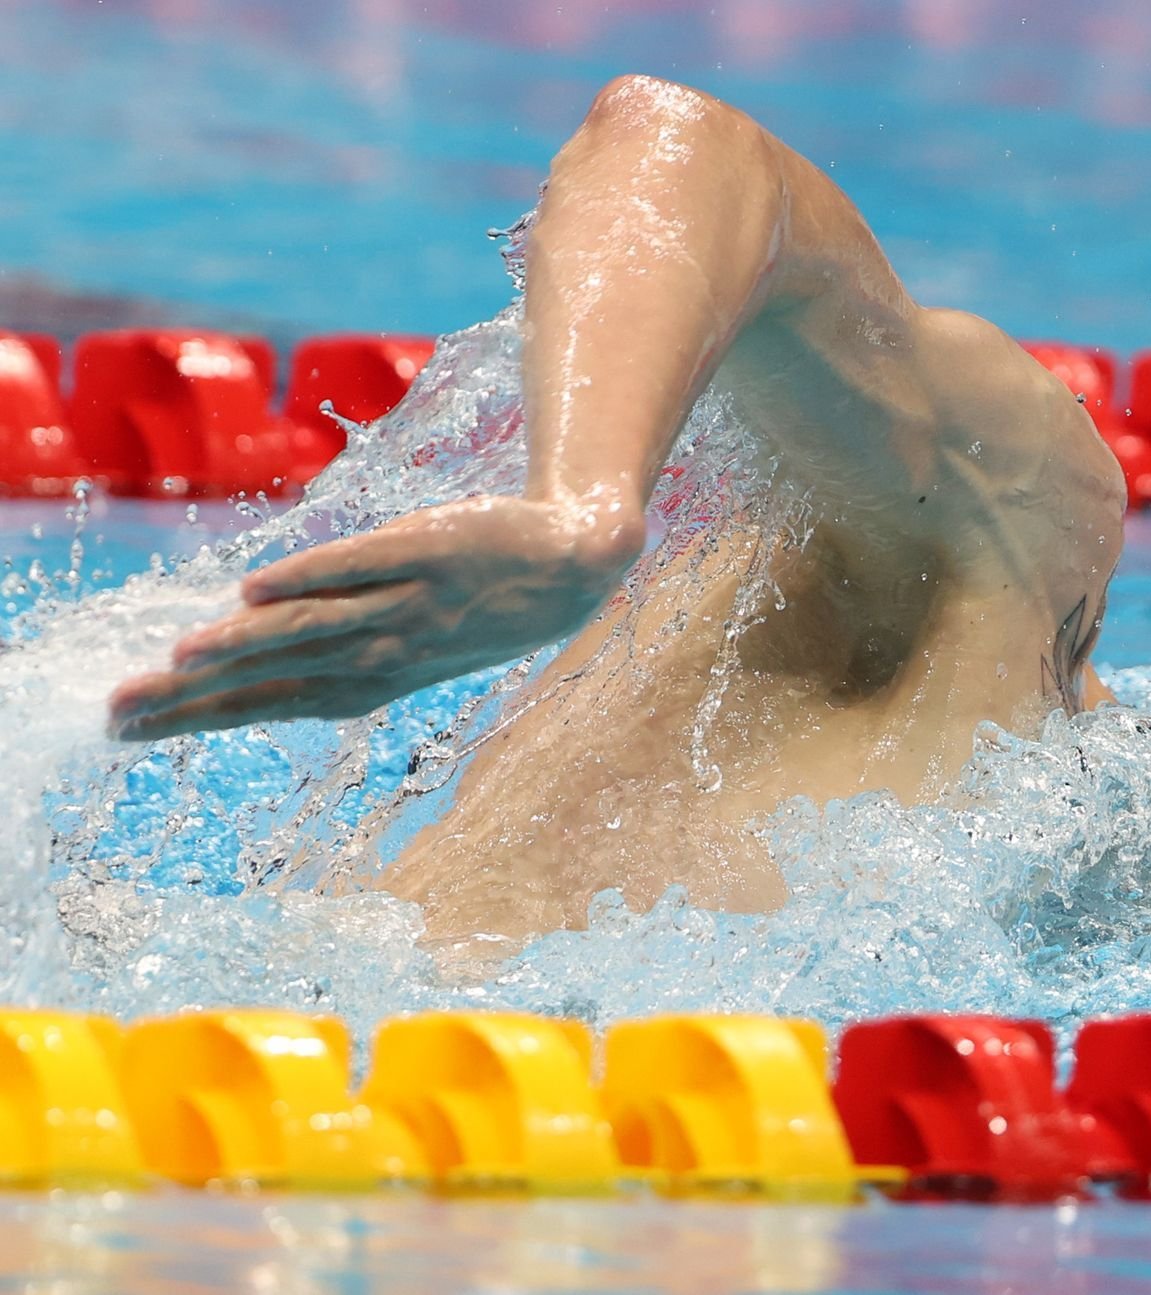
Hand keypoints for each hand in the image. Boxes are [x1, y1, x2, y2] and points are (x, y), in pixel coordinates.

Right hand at [108, 492, 644, 740]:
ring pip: (313, 628)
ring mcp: (406, 604)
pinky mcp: (426, 551)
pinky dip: (309, 577)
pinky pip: (361, 566)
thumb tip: (242, 635)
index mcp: (371, 681)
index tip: (124, 732)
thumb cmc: (472, 607)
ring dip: (245, 643)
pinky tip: (255, 587)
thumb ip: (328, 649)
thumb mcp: (403, 644)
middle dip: (193, 696)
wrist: (571, 567)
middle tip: (118, 711)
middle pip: (274, 675)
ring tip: (180, 657)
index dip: (197, 720)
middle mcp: (383, 652)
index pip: (270, 706)